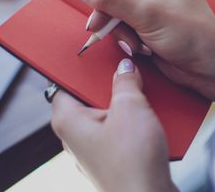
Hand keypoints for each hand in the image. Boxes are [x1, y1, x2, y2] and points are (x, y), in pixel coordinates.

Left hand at [51, 58, 176, 191]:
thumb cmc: (132, 163)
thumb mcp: (131, 108)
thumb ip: (125, 82)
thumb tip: (124, 67)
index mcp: (69, 120)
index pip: (62, 82)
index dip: (78, 66)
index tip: (92, 52)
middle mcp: (77, 135)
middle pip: (89, 95)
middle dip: (111, 83)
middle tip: (127, 69)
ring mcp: (95, 148)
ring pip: (109, 112)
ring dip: (128, 102)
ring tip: (144, 91)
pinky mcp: (114, 157)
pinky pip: (121, 129)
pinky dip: (135, 120)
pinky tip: (153, 114)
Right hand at [69, 0, 214, 101]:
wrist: (207, 67)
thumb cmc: (191, 35)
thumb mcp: (148, 13)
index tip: (103, 19)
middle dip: (113, 16)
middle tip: (123, 34)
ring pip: (110, 8)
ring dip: (120, 30)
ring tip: (140, 43)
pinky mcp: (143, 16)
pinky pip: (118, 22)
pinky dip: (125, 37)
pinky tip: (142, 47)